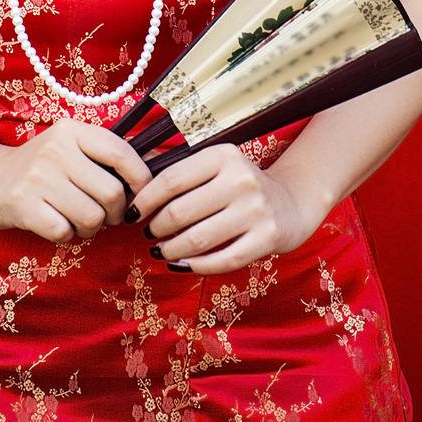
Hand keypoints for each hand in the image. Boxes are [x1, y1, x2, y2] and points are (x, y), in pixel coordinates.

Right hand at [0, 119, 152, 242]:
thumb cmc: (38, 168)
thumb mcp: (68, 148)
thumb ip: (102, 157)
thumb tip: (151, 175)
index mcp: (72, 131)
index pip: (121, 152)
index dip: (141, 179)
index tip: (143, 196)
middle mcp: (57, 149)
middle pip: (112, 192)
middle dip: (116, 213)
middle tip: (107, 216)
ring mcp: (39, 177)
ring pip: (92, 217)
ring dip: (91, 227)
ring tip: (78, 220)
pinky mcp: (24, 205)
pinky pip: (65, 232)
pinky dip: (67, 235)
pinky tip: (57, 224)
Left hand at [126, 142, 320, 273]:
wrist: (290, 203)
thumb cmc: (240, 185)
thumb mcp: (216, 165)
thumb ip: (180, 168)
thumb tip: (133, 168)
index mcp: (223, 155)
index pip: (171, 179)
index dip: (145, 200)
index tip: (131, 212)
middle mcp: (241, 179)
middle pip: (180, 212)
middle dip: (156, 227)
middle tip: (148, 233)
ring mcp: (256, 210)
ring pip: (198, 239)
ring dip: (171, 249)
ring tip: (161, 250)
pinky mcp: (267, 238)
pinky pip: (222, 260)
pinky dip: (195, 266)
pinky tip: (181, 265)